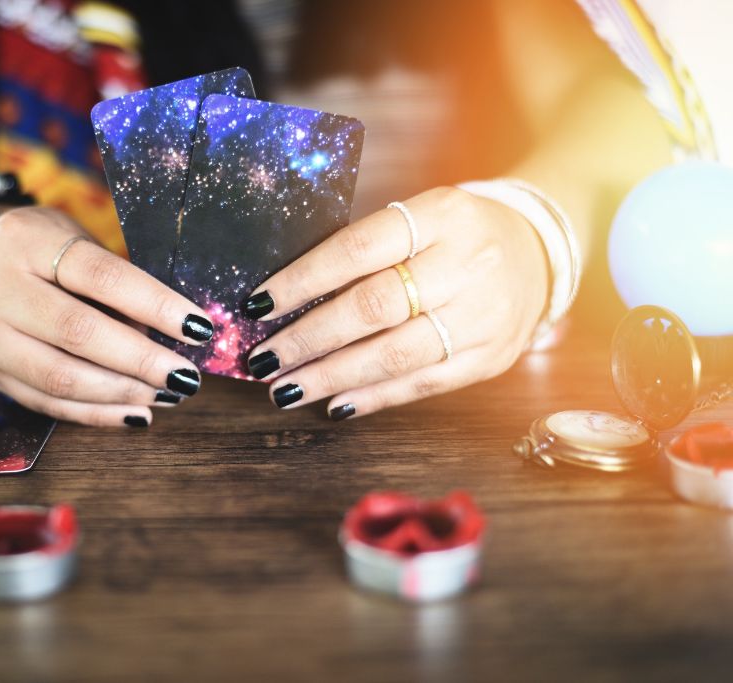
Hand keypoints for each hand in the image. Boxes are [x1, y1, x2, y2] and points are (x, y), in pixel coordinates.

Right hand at [0, 207, 214, 426]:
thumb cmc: (42, 248)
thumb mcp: (75, 241)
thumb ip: (114, 285)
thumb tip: (170, 336)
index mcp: (26, 240)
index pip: (100, 276)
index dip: (154, 305)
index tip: (198, 328)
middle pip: (78, 332)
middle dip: (141, 360)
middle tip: (186, 376)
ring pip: (59, 376)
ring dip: (121, 392)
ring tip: (166, 394)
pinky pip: (46, 402)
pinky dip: (95, 413)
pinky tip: (134, 413)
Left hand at [243, 186, 548, 418]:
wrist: (541, 251)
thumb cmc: (456, 234)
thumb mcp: (420, 217)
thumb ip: (366, 250)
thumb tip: (287, 299)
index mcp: (441, 215)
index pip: (357, 249)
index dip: (303, 280)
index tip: (259, 304)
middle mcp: (466, 264)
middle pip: (373, 306)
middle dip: (309, 338)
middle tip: (265, 358)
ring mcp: (484, 316)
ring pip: (395, 354)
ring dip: (332, 376)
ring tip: (286, 389)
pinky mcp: (491, 357)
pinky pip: (423, 383)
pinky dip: (374, 397)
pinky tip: (335, 404)